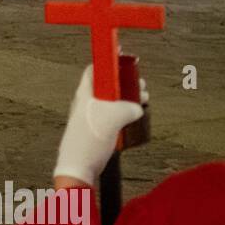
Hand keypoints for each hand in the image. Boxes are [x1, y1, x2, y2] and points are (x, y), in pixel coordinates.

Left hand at [52, 66, 143, 187]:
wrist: (79, 168)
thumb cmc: (89, 140)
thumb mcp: (113, 117)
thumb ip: (128, 107)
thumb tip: (138, 107)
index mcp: (85, 94)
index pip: (95, 70)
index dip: (109, 61)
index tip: (122, 55)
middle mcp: (87, 103)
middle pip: (108, 85)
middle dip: (125, 82)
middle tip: (141, 84)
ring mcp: (92, 117)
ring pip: (113, 101)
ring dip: (129, 98)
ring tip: (144, 99)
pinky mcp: (98, 130)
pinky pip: (114, 116)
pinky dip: (126, 113)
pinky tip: (138, 115)